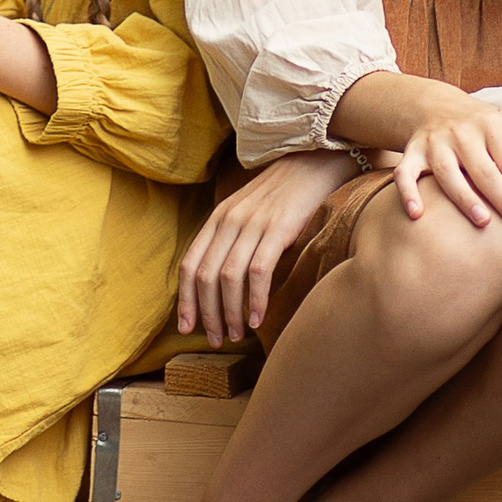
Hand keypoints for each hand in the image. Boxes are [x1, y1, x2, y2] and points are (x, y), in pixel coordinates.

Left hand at [179, 151, 350, 345]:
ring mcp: (252, 224)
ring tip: (236, 335)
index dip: (185, 300)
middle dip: (206, 314)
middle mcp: (228, 220)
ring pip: (227, 278)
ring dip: (229, 313)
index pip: (189, 265)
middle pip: (204, 276)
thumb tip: (224, 284)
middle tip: (215, 340)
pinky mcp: (278, 228)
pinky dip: (255, 299)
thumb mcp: (249, 213)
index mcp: (218, 218)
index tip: (186, 328)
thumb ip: (234, 240)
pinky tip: (258, 319)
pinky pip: (258, 271)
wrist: (315, 162)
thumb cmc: (284, 194)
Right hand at [388, 92, 501, 242]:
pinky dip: (408, 191)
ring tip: (483, 223)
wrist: (435, 105)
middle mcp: (463, 133)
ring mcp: (435, 143)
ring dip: (464, 197)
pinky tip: (417, 214)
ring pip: (448, 172)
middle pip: (486, 172)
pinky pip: (406, 172)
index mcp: (494, 127)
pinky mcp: (412, 152)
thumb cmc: (487, 130)